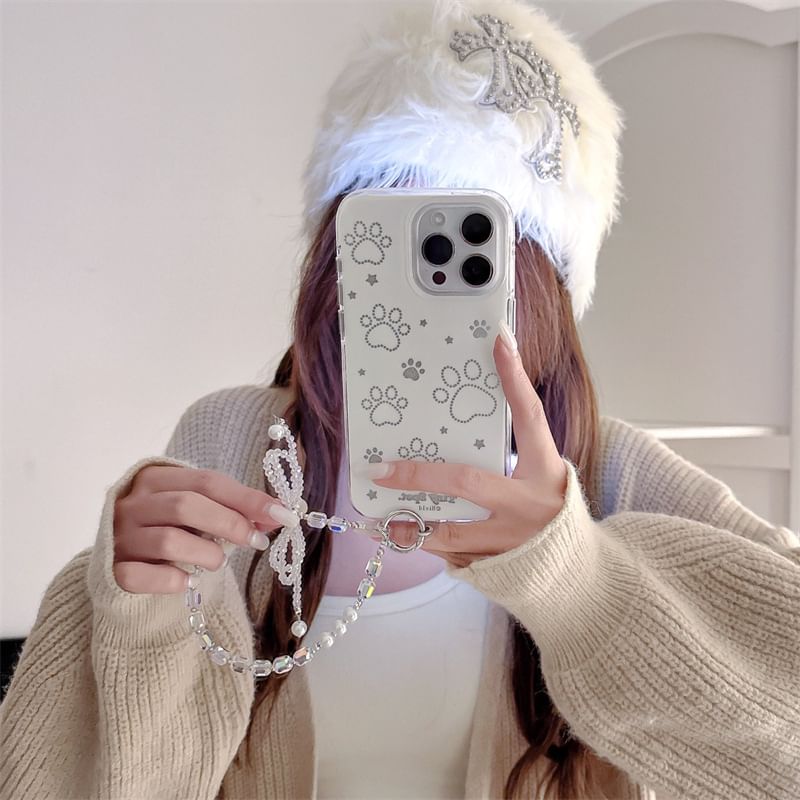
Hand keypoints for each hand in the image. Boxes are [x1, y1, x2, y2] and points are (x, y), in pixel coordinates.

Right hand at [112, 465, 299, 593]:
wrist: (117, 563)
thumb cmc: (169, 530)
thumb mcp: (199, 512)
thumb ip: (233, 510)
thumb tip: (278, 514)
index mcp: (155, 479)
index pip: (207, 481)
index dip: (248, 498)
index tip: (281, 514)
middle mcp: (132, 504)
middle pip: (186, 505)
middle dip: (230, 523)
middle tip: (256, 540)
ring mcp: (119, 538)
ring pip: (168, 541)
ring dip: (206, 553)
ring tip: (217, 562)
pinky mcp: (111, 570)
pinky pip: (142, 575)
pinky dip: (172, 580)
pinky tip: (187, 582)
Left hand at [366, 320, 568, 568]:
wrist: (578, 570)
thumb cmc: (552, 507)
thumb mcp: (543, 471)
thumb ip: (518, 443)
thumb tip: (490, 390)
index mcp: (545, 470)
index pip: (530, 416)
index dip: (515, 378)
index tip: (498, 339)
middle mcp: (526, 505)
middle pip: (467, 481)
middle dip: (419, 475)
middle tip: (380, 469)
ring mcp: (510, 541)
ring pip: (451, 533)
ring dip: (411, 526)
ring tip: (378, 520)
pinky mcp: (496, 567)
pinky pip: (453, 557)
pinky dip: (428, 546)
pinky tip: (404, 537)